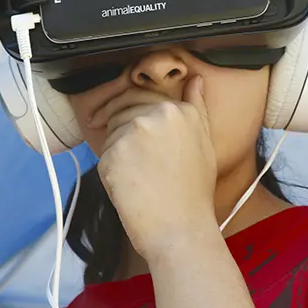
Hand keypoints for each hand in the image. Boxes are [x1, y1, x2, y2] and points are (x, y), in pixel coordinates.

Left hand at [97, 75, 218, 261]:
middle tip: (134, 159)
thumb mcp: (203, 142)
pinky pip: (103, 156)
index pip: (140, 97)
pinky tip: (131, 187)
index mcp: (176, 110)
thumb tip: (195, 79)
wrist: (180, 228)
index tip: (130, 128)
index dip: (133, 113)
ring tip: (139, 176)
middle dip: (122, 130)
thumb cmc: (195, 190)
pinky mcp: (111, 155)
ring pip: (111, 134)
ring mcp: (131, 134)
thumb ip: (196, 106)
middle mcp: (153, 116)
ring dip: (118, 151)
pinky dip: (112, 171)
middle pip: (122, 111)